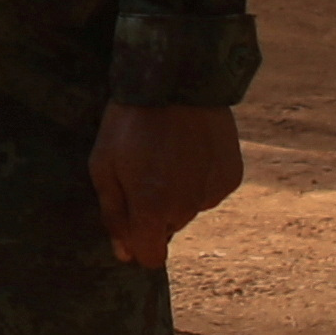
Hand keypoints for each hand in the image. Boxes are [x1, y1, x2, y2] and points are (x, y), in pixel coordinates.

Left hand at [92, 98, 241, 265]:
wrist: (179, 77)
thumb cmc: (131, 121)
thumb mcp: (103, 165)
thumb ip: (114, 215)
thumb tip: (125, 254)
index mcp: (152, 208)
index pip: (150, 256)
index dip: (138, 245)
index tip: (131, 222)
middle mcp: (187, 207)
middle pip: (168, 227)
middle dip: (155, 210)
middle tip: (144, 168)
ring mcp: (213, 192)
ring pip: (190, 208)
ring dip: (179, 192)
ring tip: (169, 152)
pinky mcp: (232, 175)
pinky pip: (210, 190)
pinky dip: (200, 177)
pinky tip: (192, 149)